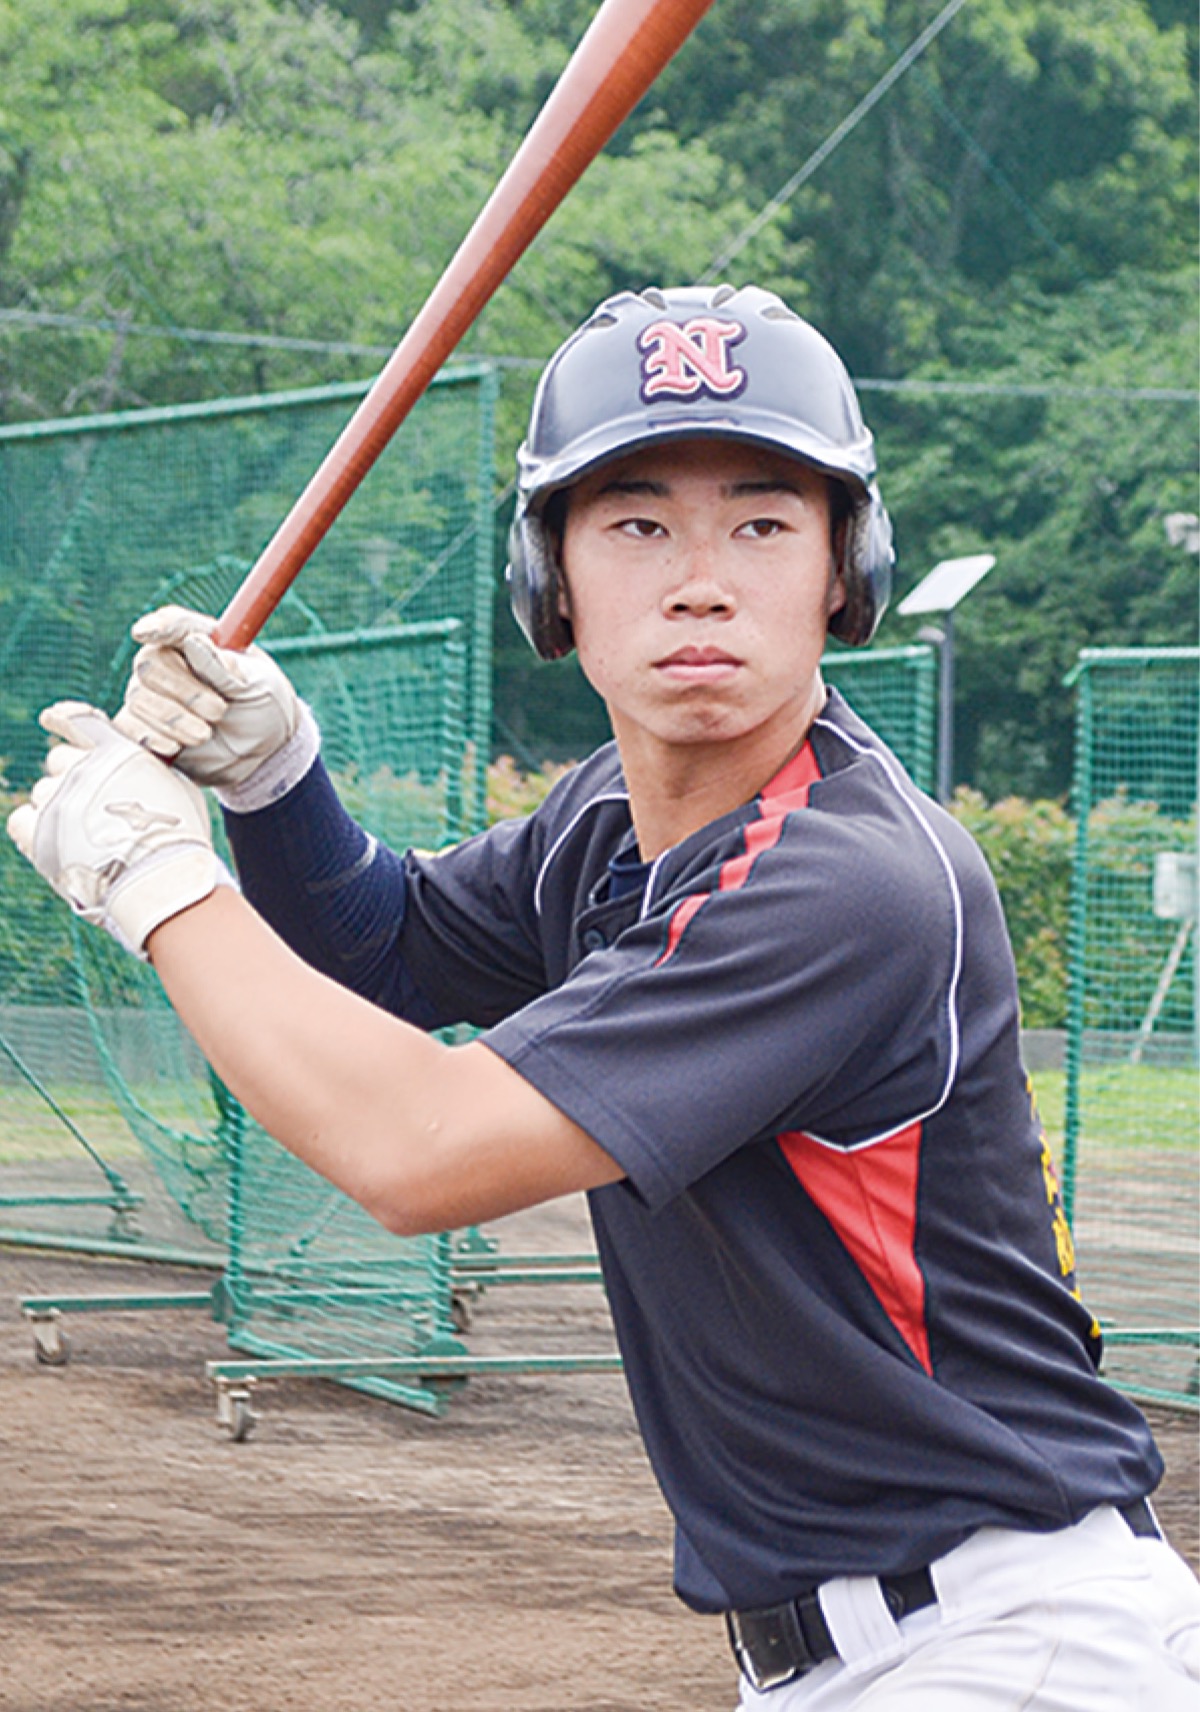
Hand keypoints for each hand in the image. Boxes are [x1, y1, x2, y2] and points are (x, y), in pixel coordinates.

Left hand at [7, 701, 228, 956]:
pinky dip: (34, 829)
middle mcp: (81, 769)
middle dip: (73, 777)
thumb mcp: (177, 789)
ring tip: (87, 837)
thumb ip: (148, 768)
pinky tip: (58, 842)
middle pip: (59, 760)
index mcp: (116, 752)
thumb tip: (137, 767)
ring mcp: (57, 801)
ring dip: (59, 808)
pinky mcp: (37, 834)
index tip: (51, 718)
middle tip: (95, 807)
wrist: (162, 881)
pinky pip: (21, 820)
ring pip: (43, 792)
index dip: (63, 718)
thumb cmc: (179, 839)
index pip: (78, 721)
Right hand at [115, 605, 305, 791]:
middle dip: (184, 692)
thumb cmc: (262, 705)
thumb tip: (193, 643)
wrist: (262, 750)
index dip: (159, 626)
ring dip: (173, 720)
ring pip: (139, 698)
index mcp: (199, 638)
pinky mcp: (144, 725)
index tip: (146, 633)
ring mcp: (152, 692)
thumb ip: (225, 667)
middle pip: (150, 665)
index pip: (174, 624)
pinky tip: (174, 747)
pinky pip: (129, 727)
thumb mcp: (257, 684)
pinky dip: (149, 737)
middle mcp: (168, 660)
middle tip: (218, 711)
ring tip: (206, 734)